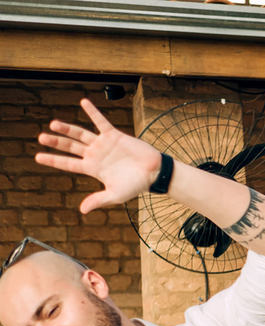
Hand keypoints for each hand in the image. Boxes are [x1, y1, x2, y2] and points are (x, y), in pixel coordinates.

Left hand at [34, 98, 162, 214]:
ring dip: (68, 129)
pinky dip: (92, 112)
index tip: (37, 157)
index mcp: (92, 169)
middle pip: (70, 147)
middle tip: (41, 138)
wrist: (153, 173)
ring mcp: (103, 144)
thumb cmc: (136, 186)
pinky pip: (101, 121)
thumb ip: (99, 200)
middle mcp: (95, 155)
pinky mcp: (114, 135)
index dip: (53, 160)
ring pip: (81, 134)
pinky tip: (83, 102)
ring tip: (54, 124)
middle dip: (56, 142)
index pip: (68, 164)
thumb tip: (82, 210)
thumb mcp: (116, 195)